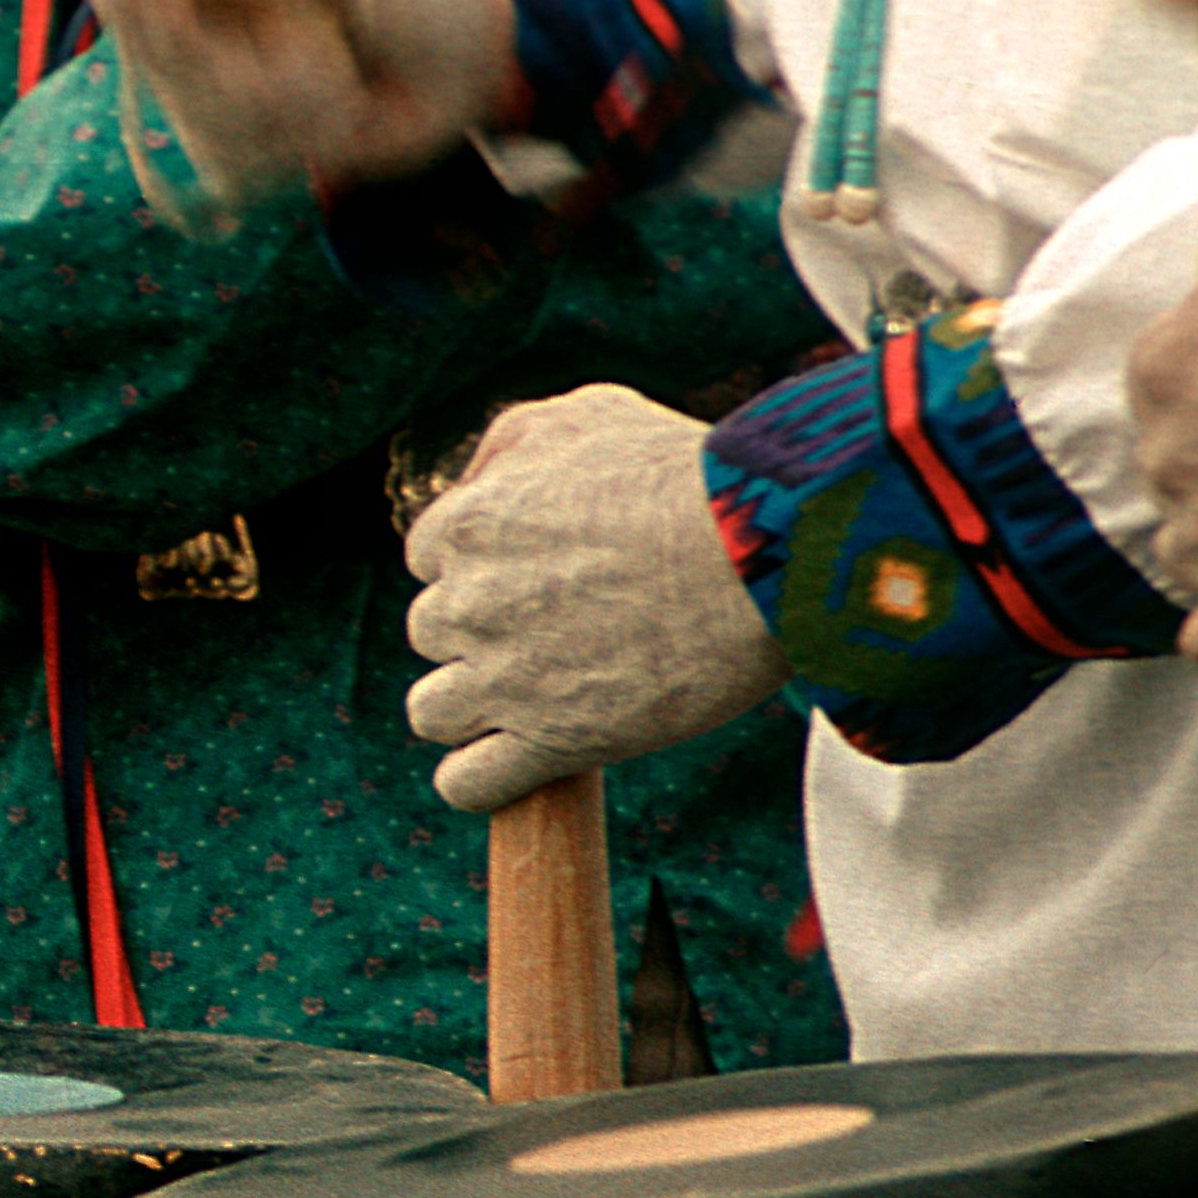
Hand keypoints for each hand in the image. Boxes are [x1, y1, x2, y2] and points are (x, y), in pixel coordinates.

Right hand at [65, 0, 512, 197]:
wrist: (465, 65)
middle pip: (151, 41)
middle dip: (239, 62)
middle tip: (319, 49)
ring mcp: (197, 68)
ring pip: (197, 107)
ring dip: (289, 103)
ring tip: (341, 76)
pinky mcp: (224, 131)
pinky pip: (230, 156)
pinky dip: (299, 140)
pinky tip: (335, 110)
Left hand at [404, 384, 778, 812]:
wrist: (768, 553)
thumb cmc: (690, 475)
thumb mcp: (590, 414)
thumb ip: (513, 442)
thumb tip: (474, 482)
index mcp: (467, 523)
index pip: (430, 559)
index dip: (482, 567)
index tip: (538, 575)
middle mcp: (468, 602)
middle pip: (432, 633)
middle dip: (482, 633)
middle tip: (557, 631)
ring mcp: (503, 678)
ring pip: (434, 712)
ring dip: (472, 708)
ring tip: (536, 698)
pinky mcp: (549, 743)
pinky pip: (465, 784)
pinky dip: (480, 779)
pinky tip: (520, 760)